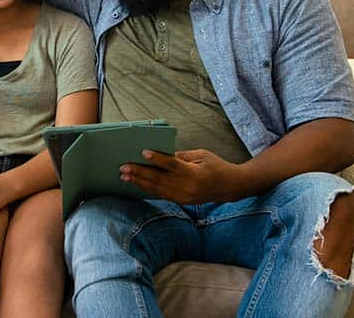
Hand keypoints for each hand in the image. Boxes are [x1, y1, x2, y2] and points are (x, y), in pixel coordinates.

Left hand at [120, 149, 244, 203]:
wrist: (230, 186)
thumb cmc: (216, 166)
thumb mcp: (201, 155)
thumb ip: (182, 156)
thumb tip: (161, 154)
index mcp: (194, 173)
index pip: (172, 165)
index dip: (157, 159)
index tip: (143, 152)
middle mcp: (188, 187)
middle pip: (160, 179)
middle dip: (140, 173)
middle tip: (124, 167)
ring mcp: (184, 197)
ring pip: (157, 189)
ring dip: (139, 182)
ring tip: (125, 176)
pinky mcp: (182, 201)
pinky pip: (162, 195)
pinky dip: (148, 189)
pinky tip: (137, 184)